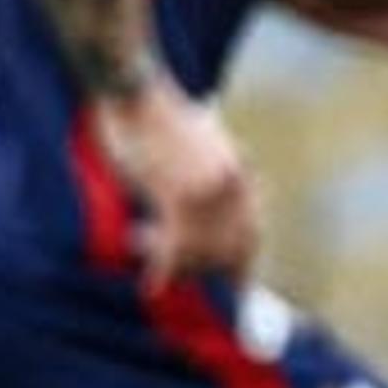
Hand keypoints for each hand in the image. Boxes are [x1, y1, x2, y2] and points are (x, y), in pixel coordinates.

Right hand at [96, 84, 259, 290]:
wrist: (136, 90)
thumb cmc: (159, 111)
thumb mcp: (202, 136)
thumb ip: (215, 160)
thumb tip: (219, 169)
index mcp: (238, 172)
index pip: (251, 230)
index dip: (244, 263)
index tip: (241, 289)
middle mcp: (231, 186)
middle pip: (233, 248)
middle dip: (218, 277)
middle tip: (202, 297)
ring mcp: (205, 193)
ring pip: (202, 252)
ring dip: (180, 270)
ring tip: (157, 273)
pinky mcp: (176, 195)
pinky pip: (174, 247)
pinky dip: (163, 270)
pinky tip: (151, 285)